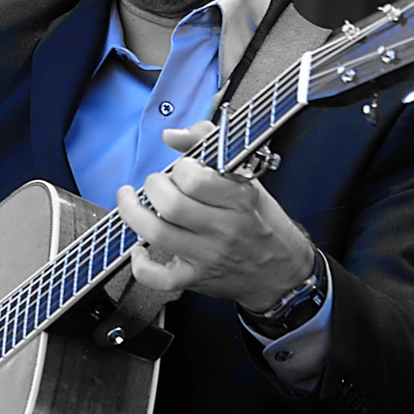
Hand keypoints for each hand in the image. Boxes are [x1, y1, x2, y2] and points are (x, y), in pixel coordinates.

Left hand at [115, 120, 314, 309]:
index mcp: (239, 199)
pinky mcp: (195, 278)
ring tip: (133, 203)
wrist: (281, 270)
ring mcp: (207, 255)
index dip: (180, 168)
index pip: (195, 179)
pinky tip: (140, 249)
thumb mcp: (248, 179)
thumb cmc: (261, 222)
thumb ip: (211, 145)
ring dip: (134, 213)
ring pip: (157, 233)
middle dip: (153, 186)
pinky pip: (158, 278)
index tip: (182, 169)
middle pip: (171, 204)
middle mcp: (223, 228)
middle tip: (157, 185)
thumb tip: (172, 135)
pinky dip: (141, 265)